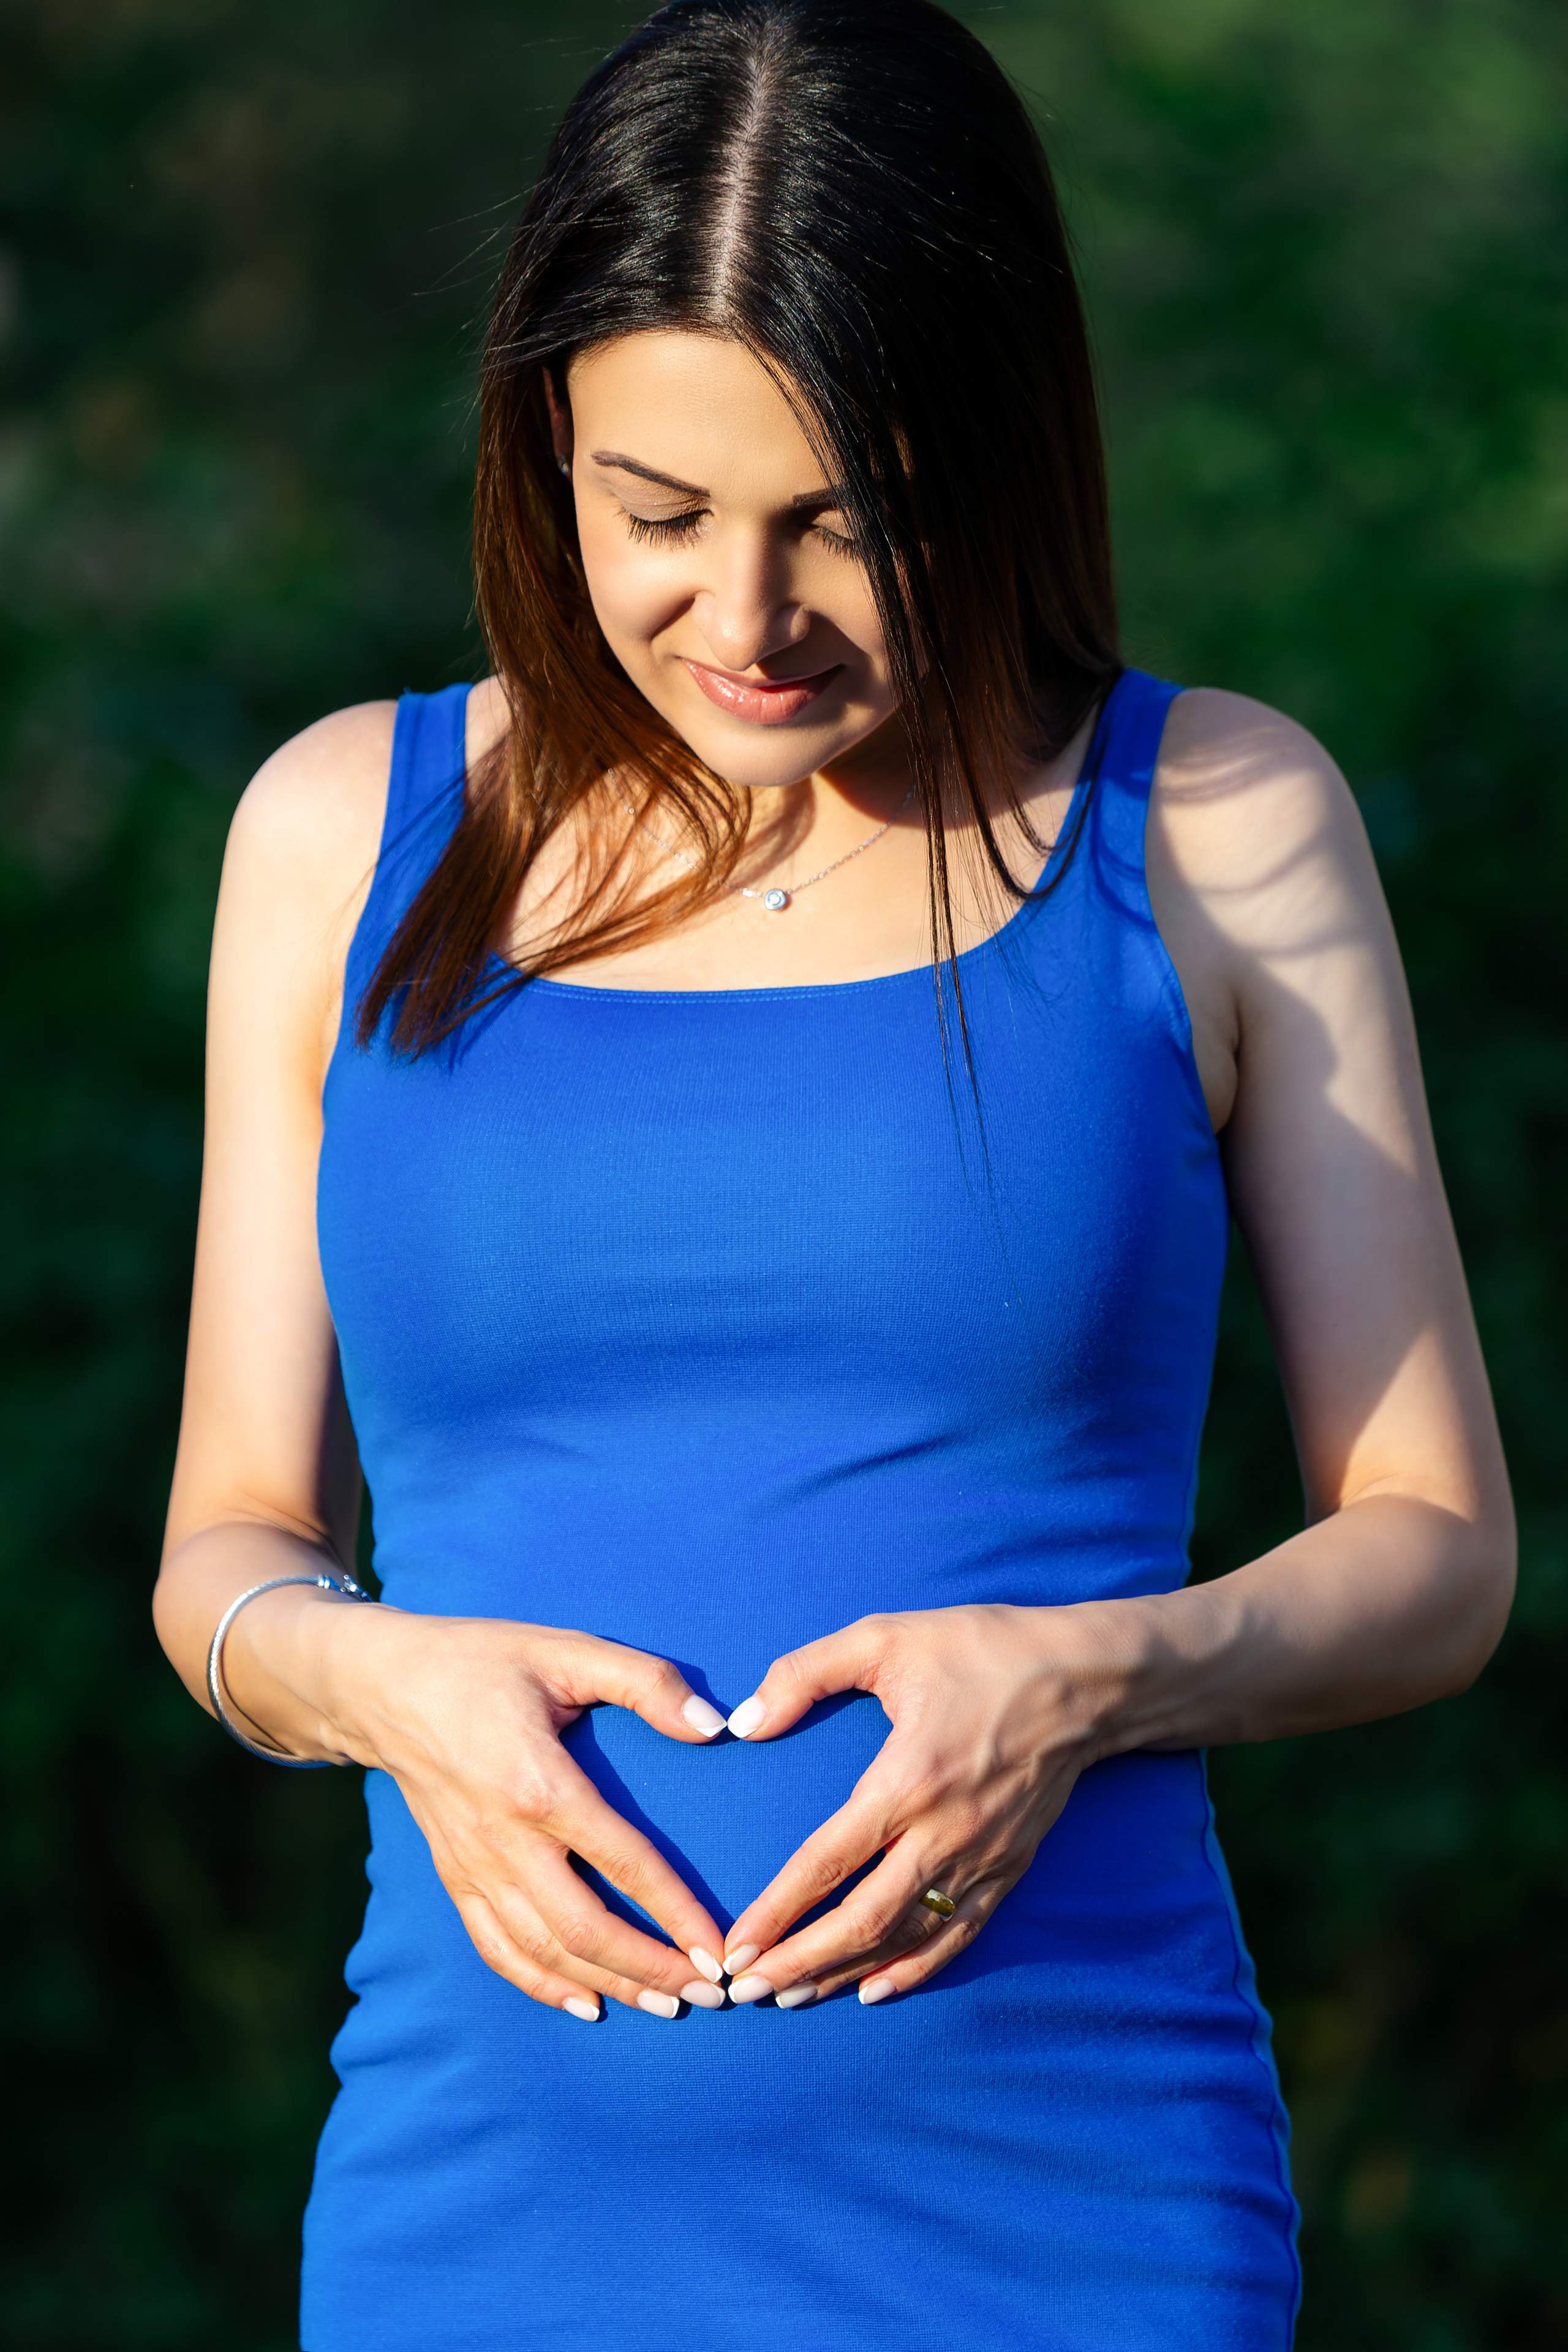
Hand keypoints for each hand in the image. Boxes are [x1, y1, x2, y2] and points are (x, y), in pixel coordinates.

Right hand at [314, 1605, 731, 2021]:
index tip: (719, 1948)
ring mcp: (473, 1867)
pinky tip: (585, 2004)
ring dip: (608, 1984)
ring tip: (667, 2006)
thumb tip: (714, 1726)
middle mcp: (503, 1839)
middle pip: (583, 1927)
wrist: (383, 1686)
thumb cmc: (484, 1661)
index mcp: (538, 1785)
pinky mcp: (454, 1878)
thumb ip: (645, 1683)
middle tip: (710, 1992)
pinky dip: (541, 1984)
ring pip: (543, 1950)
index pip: (622, 1863)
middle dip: (650, 1969)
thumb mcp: (567, 1650)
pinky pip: (496, 1949)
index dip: (675, 1911)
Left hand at [717, 1603, 1130, 2006]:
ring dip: (844, 1973)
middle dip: (799, 1962)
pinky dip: (914, 1970)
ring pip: (904, 1937)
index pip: (827, 1862)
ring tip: (793, 1996)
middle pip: (861, 1920)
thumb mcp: (885, 1637)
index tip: (735, 1949)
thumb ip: (805, 1673)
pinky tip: (875, 1990)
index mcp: (908, 1779)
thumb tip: (744, 1723)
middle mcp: (944, 1832)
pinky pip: (957, 1936)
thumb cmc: (981, 1649)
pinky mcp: (1009, 1867)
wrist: (1086, 1678)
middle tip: (748, 1988)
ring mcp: (981, 1857)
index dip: (777, 1911)